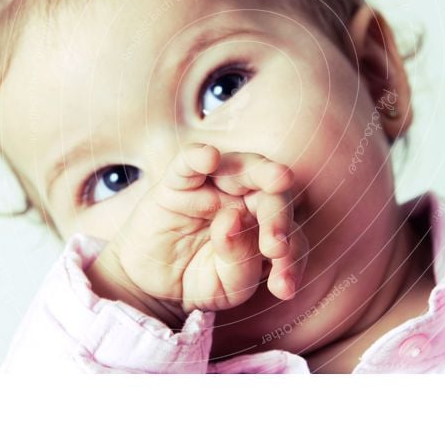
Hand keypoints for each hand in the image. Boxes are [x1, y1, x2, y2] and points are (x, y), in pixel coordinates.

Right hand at [89, 143, 308, 321]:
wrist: (152, 285)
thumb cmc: (198, 280)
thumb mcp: (226, 287)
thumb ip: (241, 264)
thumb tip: (233, 221)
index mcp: (265, 228)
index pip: (291, 235)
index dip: (292, 258)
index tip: (283, 288)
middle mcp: (245, 200)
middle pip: (273, 194)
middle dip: (280, 217)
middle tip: (277, 247)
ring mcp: (212, 188)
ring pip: (242, 167)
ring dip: (263, 173)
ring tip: (280, 180)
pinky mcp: (177, 185)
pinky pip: (187, 164)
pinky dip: (197, 156)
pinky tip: (209, 157)